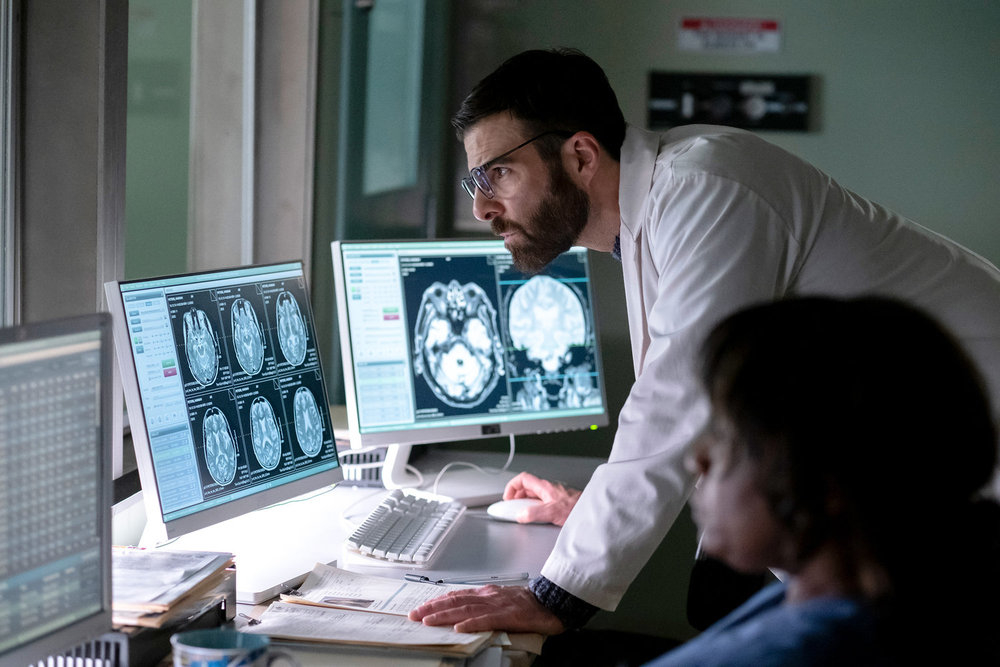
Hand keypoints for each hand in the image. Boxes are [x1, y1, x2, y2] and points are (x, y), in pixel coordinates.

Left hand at [408, 584, 564, 634]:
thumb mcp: (502, 601)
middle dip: (433, 608)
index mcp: (487, 593)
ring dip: (445, 615)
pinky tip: (459, 628)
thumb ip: (484, 606)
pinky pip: (487, 620)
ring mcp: (498, 604)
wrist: (553, 602)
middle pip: (455, 601)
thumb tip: (464, 615)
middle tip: (414, 615)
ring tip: (428, 621)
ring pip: (466, 609)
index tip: (420, 607)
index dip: (436, 601)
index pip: (456, 595)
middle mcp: (489, 596)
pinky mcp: (509, 615)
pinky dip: (471, 624)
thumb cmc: (529, 604)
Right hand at [503, 472, 580, 525]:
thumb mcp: (552, 512)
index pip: (523, 479)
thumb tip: (520, 515)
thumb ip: (534, 513)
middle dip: (517, 496)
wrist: (593, 512)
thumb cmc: (577, 509)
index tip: (508, 498)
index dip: (512, 487)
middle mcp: (549, 489)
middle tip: (513, 507)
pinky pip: (542, 502)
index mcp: (545, 487)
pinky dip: (535, 508)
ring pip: (534, 495)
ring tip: (522, 512)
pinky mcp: (559, 503)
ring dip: (526, 502)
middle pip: (527, 487)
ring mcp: (554, 495)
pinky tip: (537, 517)